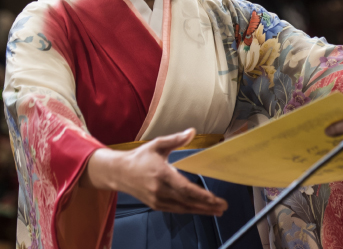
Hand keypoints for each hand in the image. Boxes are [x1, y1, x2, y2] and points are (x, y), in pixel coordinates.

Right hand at [82, 128, 227, 215]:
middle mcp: (159, 190)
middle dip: (207, 205)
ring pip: (183, 208)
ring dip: (201, 210)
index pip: (184, 188)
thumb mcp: (157, 144)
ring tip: (217, 210)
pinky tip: (201, 209)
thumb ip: (176, 139)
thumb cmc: (140, 157)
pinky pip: (176, 210)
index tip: (215, 198)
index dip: (201, 195)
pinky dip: (190, 210)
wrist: (119, 173)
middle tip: (223, 207)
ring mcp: (157, 200)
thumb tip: (192, 131)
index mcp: (161, 174)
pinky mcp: (155, 205)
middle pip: (187, 201)